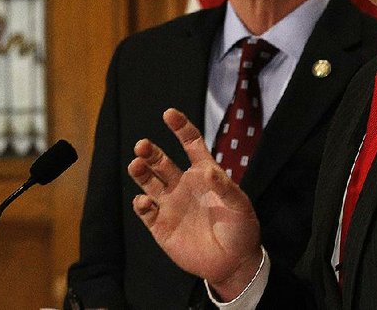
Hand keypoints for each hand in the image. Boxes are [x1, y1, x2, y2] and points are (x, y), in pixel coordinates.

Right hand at [128, 108, 262, 300]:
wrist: (233, 262)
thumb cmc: (241, 228)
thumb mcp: (240, 206)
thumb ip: (225, 187)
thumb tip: (207, 171)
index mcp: (204, 173)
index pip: (190, 144)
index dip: (180, 127)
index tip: (169, 114)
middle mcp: (184, 185)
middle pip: (162, 161)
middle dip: (150, 151)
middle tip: (142, 145)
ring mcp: (171, 204)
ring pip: (149, 182)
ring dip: (141, 172)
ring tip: (136, 164)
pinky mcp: (161, 226)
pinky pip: (146, 212)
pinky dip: (142, 204)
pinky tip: (145, 201)